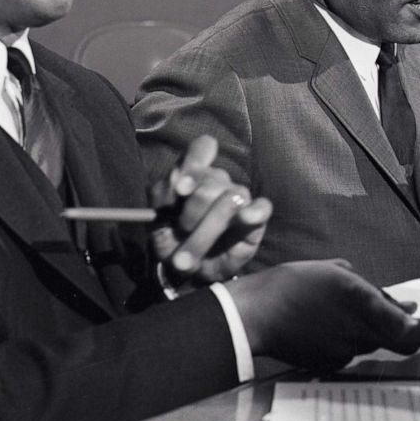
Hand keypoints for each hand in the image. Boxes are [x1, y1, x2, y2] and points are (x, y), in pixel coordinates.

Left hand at [149, 134, 271, 283]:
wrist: (186, 271)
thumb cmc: (172, 238)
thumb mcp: (157, 216)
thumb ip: (164, 194)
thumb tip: (182, 184)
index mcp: (194, 174)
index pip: (202, 149)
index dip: (194, 164)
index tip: (181, 189)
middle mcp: (218, 182)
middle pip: (212, 181)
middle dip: (193, 211)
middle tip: (181, 231)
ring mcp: (238, 198)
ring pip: (230, 200)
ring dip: (206, 231)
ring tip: (188, 258)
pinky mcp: (255, 219)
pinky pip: (262, 207)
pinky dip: (254, 211)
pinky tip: (244, 219)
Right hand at [226, 259, 419, 372]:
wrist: (256, 315)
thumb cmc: (291, 285)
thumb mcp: (333, 271)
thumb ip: (368, 286)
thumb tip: (392, 300)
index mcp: (362, 305)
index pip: (410, 331)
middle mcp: (359, 334)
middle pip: (392, 338)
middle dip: (395, 323)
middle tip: (395, 308)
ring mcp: (344, 353)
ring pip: (370, 343)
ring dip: (369, 329)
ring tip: (346, 309)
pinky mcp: (329, 364)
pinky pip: (349, 351)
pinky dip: (348, 338)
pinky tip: (328, 323)